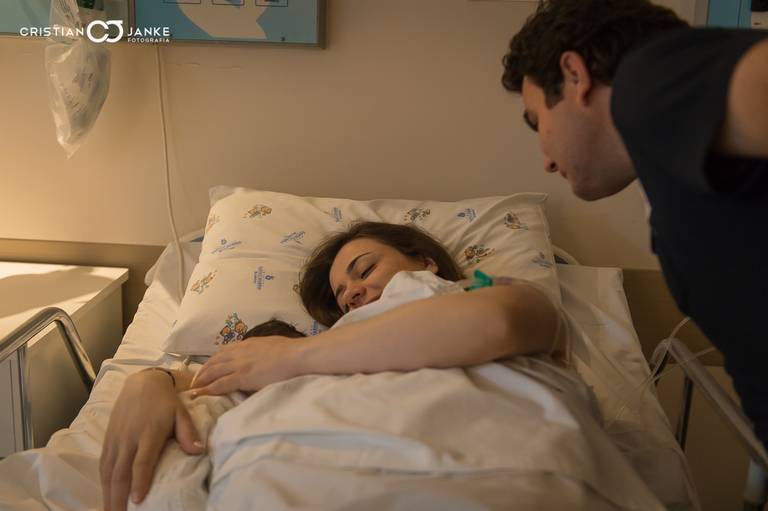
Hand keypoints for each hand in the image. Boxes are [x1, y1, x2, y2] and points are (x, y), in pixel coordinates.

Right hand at [100, 370, 202, 510]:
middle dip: (118, 497)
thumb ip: (187, 432)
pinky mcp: (108, 438)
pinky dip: (103, 482)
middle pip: (121, 472)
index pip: (142, 461)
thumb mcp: (181, 413)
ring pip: (108, 470)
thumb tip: (198, 451)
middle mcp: (129, 438)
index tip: (138, 500)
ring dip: (107, 493)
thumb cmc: (166, 402)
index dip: (139, 481)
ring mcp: (116, 439)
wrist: (143, 382)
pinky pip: (103, 463)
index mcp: (149, 433)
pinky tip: (105, 495)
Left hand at [190, 336, 303, 395]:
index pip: (223, 352)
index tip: (207, 368)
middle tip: (194, 380)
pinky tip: (199, 394)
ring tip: (193, 388)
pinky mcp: (242, 377)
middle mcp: (239, 352)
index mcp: (247, 344)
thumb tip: (259, 356)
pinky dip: (207, 389)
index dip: (213, 361)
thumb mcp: (271, 345)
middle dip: (202, 371)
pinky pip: (219, 384)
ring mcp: (239, 364)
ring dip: (201, 380)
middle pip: (214, 361)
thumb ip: (260, 350)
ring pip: (213, 372)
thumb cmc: (291, 352)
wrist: (296, 356)